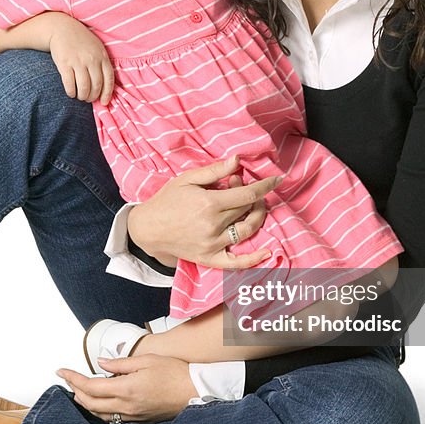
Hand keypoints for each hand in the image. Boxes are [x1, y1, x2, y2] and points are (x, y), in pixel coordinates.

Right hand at [48, 17, 113, 103]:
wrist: (62, 28)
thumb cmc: (81, 40)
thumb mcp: (97, 47)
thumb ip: (102, 63)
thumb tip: (106, 85)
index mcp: (102, 56)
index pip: (109, 79)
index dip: (107, 93)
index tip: (104, 102)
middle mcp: (91, 59)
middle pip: (96, 85)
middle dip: (93, 96)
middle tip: (88, 99)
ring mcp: (78, 61)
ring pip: (83, 87)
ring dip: (82, 96)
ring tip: (80, 97)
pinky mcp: (64, 63)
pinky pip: (69, 84)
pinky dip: (71, 92)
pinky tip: (71, 93)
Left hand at [56, 355, 196, 423]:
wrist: (196, 391)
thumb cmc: (175, 372)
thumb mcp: (146, 360)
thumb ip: (120, 362)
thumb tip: (101, 362)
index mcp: (127, 388)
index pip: (91, 386)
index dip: (73, 379)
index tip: (61, 371)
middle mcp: (127, 406)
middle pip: (90, 402)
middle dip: (75, 390)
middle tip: (67, 378)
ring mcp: (133, 416)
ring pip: (99, 413)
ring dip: (85, 402)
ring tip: (78, 390)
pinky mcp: (139, 421)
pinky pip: (112, 419)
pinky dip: (99, 411)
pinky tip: (97, 403)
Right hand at [128, 155, 280, 268]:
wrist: (147, 228)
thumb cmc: (166, 200)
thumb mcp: (187, 179)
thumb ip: (215, 171)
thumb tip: (238, 160)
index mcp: (209, 203)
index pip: (247, 193)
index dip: (265, 185)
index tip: (277, 179)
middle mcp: (213, 225)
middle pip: (248, 209)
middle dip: (252, 196)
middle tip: (241, 187)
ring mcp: (212, 244)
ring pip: (247, 230)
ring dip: (257, 217)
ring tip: (252, 207)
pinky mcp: (209, 258)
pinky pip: (236, 263)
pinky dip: (254, 259)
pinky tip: (268, 252)